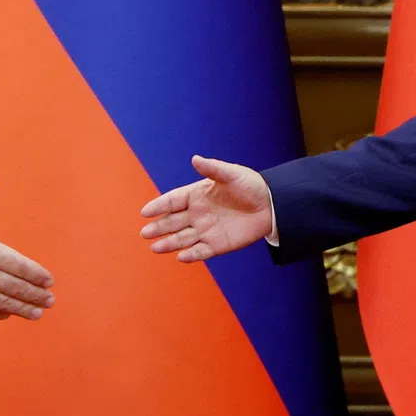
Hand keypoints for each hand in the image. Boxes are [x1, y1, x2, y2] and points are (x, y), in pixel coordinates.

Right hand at [140, 155, 271, 261]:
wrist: (271, 205)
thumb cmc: (250, 185)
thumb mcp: (231, 174)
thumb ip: (213, 168)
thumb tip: (195, 159)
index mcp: (196, 195)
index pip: (172, 201)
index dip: (159, 206)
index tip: (145, 212)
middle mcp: (197, 214)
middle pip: (172, 222)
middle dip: (158, 227)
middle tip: (144, 233)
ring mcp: (206, 230)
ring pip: (182, 238)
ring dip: (169, 243)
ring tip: (154, 248)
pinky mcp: (217, 244)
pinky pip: (201, 251)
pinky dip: (191, 254)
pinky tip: (180, 256)